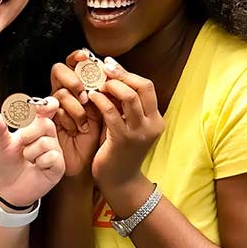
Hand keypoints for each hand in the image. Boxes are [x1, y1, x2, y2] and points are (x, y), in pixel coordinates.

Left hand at [0, 97, 64, 207]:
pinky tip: (37, 167)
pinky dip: (40, 162)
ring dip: (31, 152)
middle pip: (46, 124)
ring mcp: (55, 151)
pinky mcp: (58, 166)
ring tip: (28, 159)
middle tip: (22, 144)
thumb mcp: (0, 145)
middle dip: (29, 134)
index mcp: (35, 128)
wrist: (7, 189)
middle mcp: (48, 137)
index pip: (46, 111)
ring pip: (47, 142)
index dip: (46, 105)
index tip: (40, 106)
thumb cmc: (6, 165)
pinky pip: (53, 157)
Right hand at [51, 51, 102, 177]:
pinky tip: (77, 130)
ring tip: (85, 122)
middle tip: (84, 93)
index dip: (77, 57)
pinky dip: (68, 120)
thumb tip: (118, 73)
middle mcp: (68, 93)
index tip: (85, 56)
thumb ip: (112, 92)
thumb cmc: (104, 137)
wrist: (93, 163)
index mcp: (84, 87)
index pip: (75, 63)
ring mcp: (56, 106)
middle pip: (59, 69)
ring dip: (76, 107)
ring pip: (59, 92)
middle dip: (73, 79)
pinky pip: (54, 111)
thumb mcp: (112, 111)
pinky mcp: (48, 121)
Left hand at [87, 57, 164, 190]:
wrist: (119, 182)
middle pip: (142, 86)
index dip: (128, 73)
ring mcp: (139, 132)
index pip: (147, 86)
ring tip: (97, 84)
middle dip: (121, 74)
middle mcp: (152, 124)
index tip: (110, 65)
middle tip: (103, 68)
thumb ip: (124, 106)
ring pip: (128, 97)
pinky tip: (91, 97)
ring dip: (110, 86)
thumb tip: (111, 78)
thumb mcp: (127, 125)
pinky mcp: (122, 140)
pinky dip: (100, 100)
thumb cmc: (119, 151)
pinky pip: (111, 112)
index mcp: (155, 119)